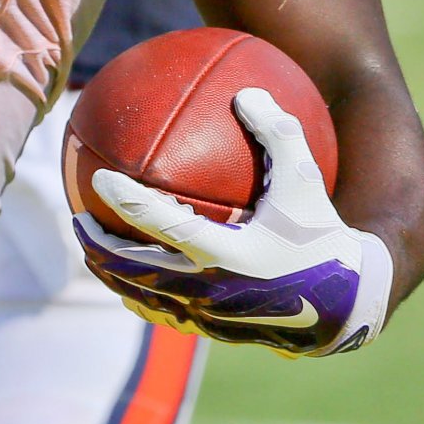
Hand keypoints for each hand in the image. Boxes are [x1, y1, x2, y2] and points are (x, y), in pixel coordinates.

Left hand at [74, 88, 393, 356]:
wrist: (345, 306)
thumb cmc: (323, 234)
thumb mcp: (306, 178)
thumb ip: (277, 132)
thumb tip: (245, 92)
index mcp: (226, 254)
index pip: (162, 225)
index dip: (126, 201)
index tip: (99, 179)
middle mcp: (209, 291)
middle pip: (133, 270)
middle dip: (98, 245)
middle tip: (77, 219)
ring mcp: (207, 316)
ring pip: (142, 296)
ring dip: (111, 273)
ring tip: (91, 248)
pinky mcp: (213, 331)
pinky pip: (163, 311)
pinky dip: (139, 291)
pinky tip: (134, 275)